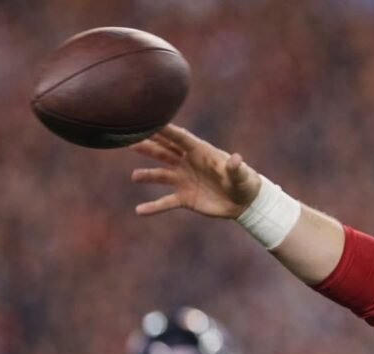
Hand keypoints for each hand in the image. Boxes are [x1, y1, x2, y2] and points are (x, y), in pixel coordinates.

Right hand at [130, 124, 260, 218]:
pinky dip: (153, 207)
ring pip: (161, 175)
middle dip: (147, 145)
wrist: (245, 203)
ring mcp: (184, 180)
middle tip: (128, 139)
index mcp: (201, 152)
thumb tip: (236, 159)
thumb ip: (236, 168)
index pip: (179, 138)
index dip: (165, 130)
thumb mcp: (241, 175)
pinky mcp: (185, 198)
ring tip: (135, 176)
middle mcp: (188, 163)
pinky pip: (166, 202)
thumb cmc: (245, 183)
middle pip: (164, 151)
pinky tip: (140, 211)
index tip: (147, 121)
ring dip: (147, 175)